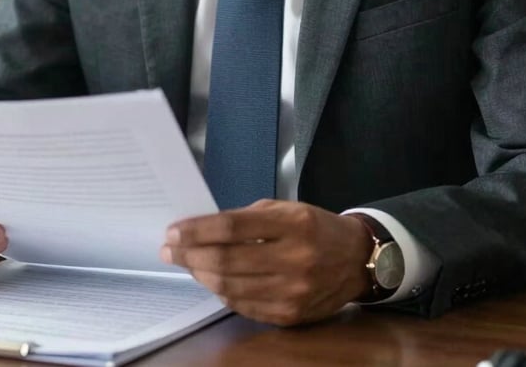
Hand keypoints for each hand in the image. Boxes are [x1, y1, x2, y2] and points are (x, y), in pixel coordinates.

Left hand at [160, 199, 371, 325]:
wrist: (357, 260)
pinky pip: (243, 306)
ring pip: (230, 287)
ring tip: (187, 263)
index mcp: (293, 224)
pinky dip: (222, 292)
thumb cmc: (315, 228)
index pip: (232, 227)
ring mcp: (293, 292)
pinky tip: (212, 279)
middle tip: (169, 249)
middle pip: (226, 260)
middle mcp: (295, 259)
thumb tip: (203, 231)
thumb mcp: (287, 210)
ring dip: (201, 274)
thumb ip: (248, 218)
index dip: (197, 230)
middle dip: (190, 254)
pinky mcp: (291, 316)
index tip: (173, 231)